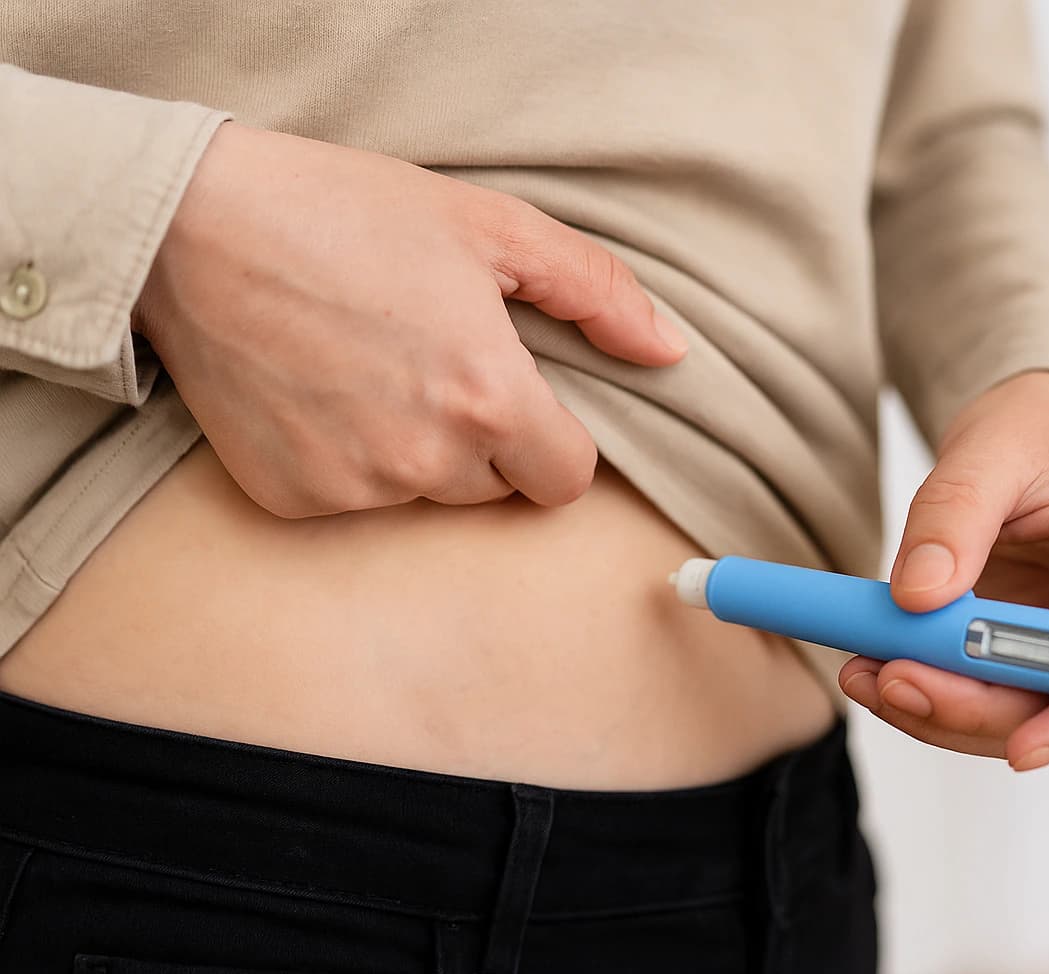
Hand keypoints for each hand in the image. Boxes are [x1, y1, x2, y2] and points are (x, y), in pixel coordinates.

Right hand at [134, 122, 686, 516]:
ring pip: (423, 497)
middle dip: (483, 440)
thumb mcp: (492, 227)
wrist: (194, 228)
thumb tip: (669, 352)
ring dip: (415, 451)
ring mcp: (353, 487)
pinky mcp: (290, 498)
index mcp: (491, 401)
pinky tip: (319, 392)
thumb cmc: (349, 213)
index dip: (552, 440)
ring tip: (370, 367)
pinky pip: (351, 499)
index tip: (517, 398)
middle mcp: (426, 463)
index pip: (565, 481)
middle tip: (431, 361)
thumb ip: (596, 293)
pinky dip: (345, 460)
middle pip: (495, 489)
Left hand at [838, 371, 1048, 769]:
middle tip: (895, 684)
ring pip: (1038, 712)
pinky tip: (880, 670)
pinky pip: (1004, 696)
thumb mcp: (989, 448)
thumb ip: (953, 516)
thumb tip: (918, 597)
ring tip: (868, 677)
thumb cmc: (1038, 427)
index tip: (1022, 745)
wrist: (1033, 429)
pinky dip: (941, 694)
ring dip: (949, 713)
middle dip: (986, 710)